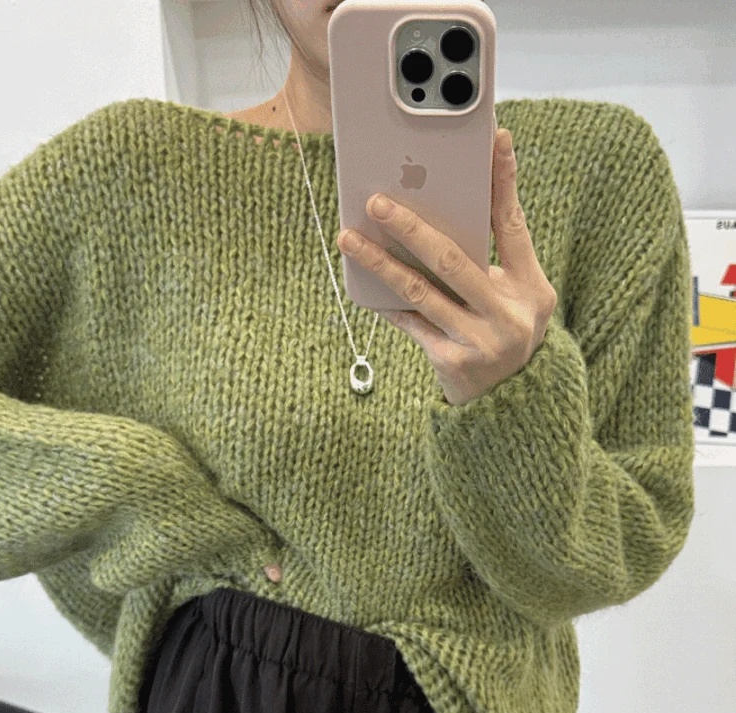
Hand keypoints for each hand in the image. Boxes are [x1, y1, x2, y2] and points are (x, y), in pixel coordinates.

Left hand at [336, 129, 557, 406]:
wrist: (512, 403)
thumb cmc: (506, 332)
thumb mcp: (518, 295)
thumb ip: (497, 255)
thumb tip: (455, 202)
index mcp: (533, 289)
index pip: (515, 226)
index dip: (504, 181)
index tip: (494, 139)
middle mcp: (509, 315)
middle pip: (454, 259)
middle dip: (412, 227)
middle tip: (377, 201)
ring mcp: (478, 342)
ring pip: (420, 292)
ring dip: (380, 262)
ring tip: (349, 238)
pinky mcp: (450, 363)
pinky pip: (410, 323)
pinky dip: (386, 301)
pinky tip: (361, 280)